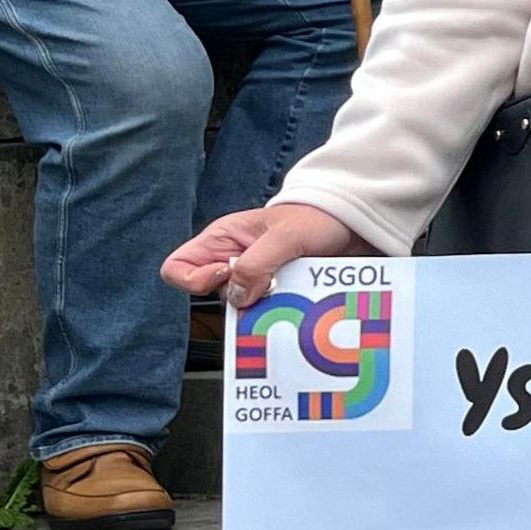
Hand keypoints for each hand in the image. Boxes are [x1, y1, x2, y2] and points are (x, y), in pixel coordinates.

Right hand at [164, 201, 364, 300]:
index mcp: (221, 240)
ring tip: (292, 287)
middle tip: (270, 284)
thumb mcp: (285, 236)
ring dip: (265, 305)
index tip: (226, 274)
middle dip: (240, 296)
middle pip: (213, 295)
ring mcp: (255, 278)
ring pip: (242, 307)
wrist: (353, 224)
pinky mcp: (277, 291)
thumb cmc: (316, 218)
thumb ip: (257, 263)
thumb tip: (238, 296)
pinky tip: (300, 300)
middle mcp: (232, 261)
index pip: (177, 268)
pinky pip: (267, 311)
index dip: (194, 279)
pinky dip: (281, 310)